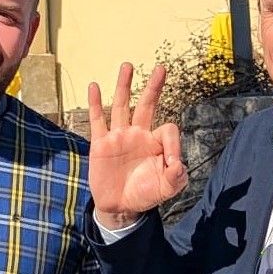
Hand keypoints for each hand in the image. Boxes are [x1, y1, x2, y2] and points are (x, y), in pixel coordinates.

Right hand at [87, 63, 187, 230]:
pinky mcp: (101, 143)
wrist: (120, 207)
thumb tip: (178, 163)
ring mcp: (119, 136)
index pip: (167, 129)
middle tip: (161, 68)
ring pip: (121, 105)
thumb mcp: (167, 188)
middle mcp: (138, 134)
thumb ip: (176, 177)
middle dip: (154, 87)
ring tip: (127, 66)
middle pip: (146, 105)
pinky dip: (95, 103)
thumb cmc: (145, 195)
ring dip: (124, 85)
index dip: (173, 144)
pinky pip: (98, 120)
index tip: (173, 163)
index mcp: (156, 143)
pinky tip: (94, 86)